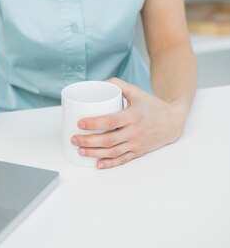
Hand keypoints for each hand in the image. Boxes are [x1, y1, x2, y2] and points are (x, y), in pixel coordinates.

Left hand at [70, 78, 185, 169]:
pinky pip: (122, 160)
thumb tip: (100, 83)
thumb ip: (119, 85)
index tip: (80, 123)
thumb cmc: (152, 105)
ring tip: (80, 151)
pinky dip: (110, 163)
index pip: (110, 121)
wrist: (172, 121)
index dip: (94, 123)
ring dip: (95, 153)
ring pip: (113, 152)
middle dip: (89, 141)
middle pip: (108, 140)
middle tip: (74, 139)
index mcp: (133, 116)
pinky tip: (98, 164)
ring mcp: (136, 144)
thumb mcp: (137, 91)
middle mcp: (135, 132)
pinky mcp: (138, 152)